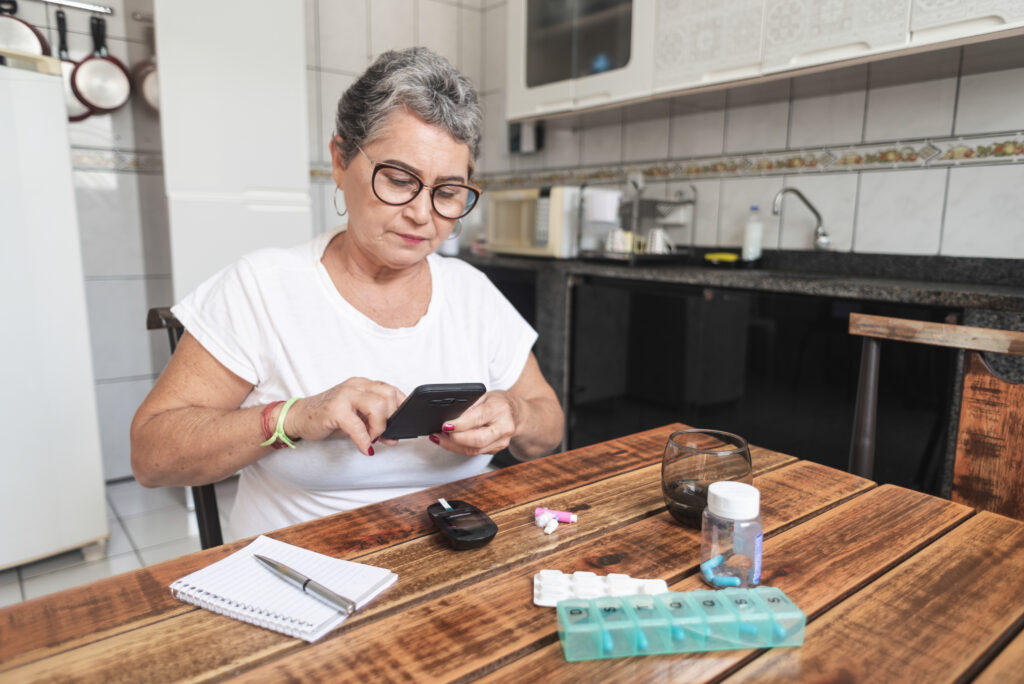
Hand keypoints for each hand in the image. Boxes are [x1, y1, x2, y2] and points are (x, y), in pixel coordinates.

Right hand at [283, 378, 403, 454]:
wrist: (298, 417)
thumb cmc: (328, 417)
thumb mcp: (356, 420)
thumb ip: (376, 426)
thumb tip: (395, 438)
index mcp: (363, 384)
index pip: (392, 390)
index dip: (400, 408)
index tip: (400, 424)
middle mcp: (355, 386)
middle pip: (389, 396)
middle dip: (390, 419)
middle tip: (380, 434)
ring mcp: (344, 395)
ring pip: (377, 406)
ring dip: (378, 427)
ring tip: (370, 438)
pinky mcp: (333, 409)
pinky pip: (357, 426)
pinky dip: (364, 440)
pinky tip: (363, 447)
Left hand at [431, 390, 520, 456]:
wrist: (516, 413)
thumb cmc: (498, 402)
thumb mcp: (484, 395)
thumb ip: (469, 405)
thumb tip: (450, 417)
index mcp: (499, 409)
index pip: (478, 418)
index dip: (460, 424)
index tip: (445, 426)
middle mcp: (504, 427)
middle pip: (478, 440)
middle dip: (456, 439)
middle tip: (440, 433)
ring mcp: (502, 441)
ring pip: (475, 450)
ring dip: (454, 446)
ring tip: (439, 438)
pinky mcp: (497, 449)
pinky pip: (475, 452)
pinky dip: (459, 448)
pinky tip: (449, 442)